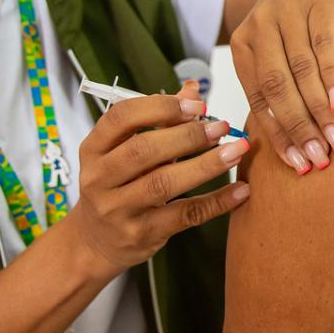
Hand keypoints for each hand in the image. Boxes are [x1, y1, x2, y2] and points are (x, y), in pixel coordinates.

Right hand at [69, 81, 248, 274]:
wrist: (95, 242)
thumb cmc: (116, 187)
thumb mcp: (124, 151)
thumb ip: (157, 119)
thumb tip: (192, 90)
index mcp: (93, 148)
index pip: (121, 117)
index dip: (161, 107)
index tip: (197, 106)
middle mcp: (99, 178)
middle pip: (143, 150)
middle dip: (188, 136)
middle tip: (221, 127)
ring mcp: (117, 209)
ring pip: (163, 183)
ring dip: (205, 165)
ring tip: (236, 151)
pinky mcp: (140, 234)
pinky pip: (184, 215)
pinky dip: (216, 202)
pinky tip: (240, 190)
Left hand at [228, 0, 333, 175]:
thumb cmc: (298, 21)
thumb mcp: (276, 50)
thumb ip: (275, 88)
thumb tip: (289, 147)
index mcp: (244, 44)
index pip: (258, 98)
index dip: (278, 135)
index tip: (297, 164)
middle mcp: (260, 25)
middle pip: (277, 87)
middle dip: (299, 127)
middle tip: (319, 157)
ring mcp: (288, 10)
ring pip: (301, 70)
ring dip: (320, 109)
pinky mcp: (318, 0)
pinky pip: (324, 44)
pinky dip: (333, 75)